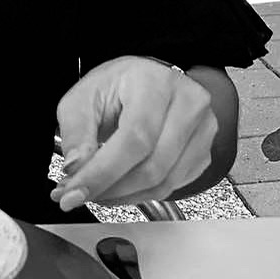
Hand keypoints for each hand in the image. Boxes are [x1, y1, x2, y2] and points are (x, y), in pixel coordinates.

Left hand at [52, 57, 216, 211]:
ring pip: (163, 183)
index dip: (103, 171)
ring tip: (96, 190)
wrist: (147, 83)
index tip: (75, 191)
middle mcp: (187, 103)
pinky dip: (140, 195)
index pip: (135, 138)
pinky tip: (119, 187)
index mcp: (154, 82)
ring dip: (123, 196)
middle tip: (79, 193)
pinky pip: (172, 187)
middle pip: (152, 166)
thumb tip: (76, 168)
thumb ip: (76, 133)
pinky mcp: (204, 153)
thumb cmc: (117, 87)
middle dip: (110, 188)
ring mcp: (202, 130)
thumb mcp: (83, 98)